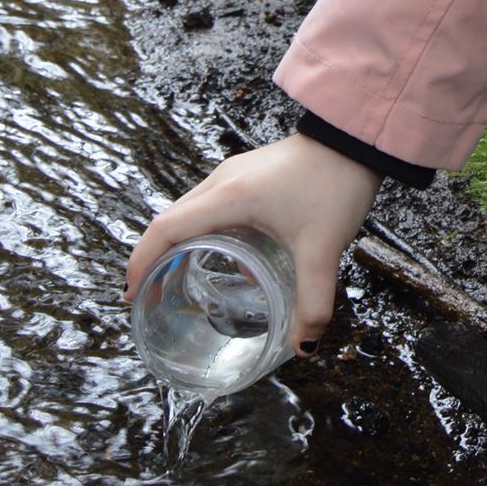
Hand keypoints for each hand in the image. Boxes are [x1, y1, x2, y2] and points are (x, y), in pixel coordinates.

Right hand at [123, 132, 383, 349]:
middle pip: (168, 220)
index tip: (131, 294)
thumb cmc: (336, 184)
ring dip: (173, 241)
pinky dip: (197, 230)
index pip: (165, 230)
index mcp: (229, 198)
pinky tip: (217, 255)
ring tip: (172, 278)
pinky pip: (206, 203)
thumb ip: (313, 301)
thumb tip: (304, 346)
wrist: (355, 139)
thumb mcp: (323, 250)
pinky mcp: (245, 173)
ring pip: (186, 209)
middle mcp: (221, 181)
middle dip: (150, 256)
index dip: (141, 262)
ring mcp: (232, 173)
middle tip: (146, 294)